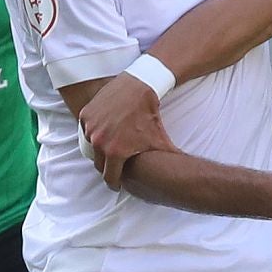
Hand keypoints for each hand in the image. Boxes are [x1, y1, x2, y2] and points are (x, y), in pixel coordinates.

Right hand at [79, 73, 177, 188]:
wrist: (138, 88)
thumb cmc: (149, 116)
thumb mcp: (159, 141)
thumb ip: (170, 160)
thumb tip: (186, 176)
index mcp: (114, 153)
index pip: (109, 177)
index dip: (115, 183)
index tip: (118, 183)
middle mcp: (98, 142)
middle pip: (98, 164)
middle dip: (106, 167)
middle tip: (115, 165)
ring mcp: (89, 128)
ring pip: (91, 147)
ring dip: (99, 149)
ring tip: (111, 147)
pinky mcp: (85, 116)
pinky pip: (86, 131)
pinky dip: (93, 133)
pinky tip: (104, 131)